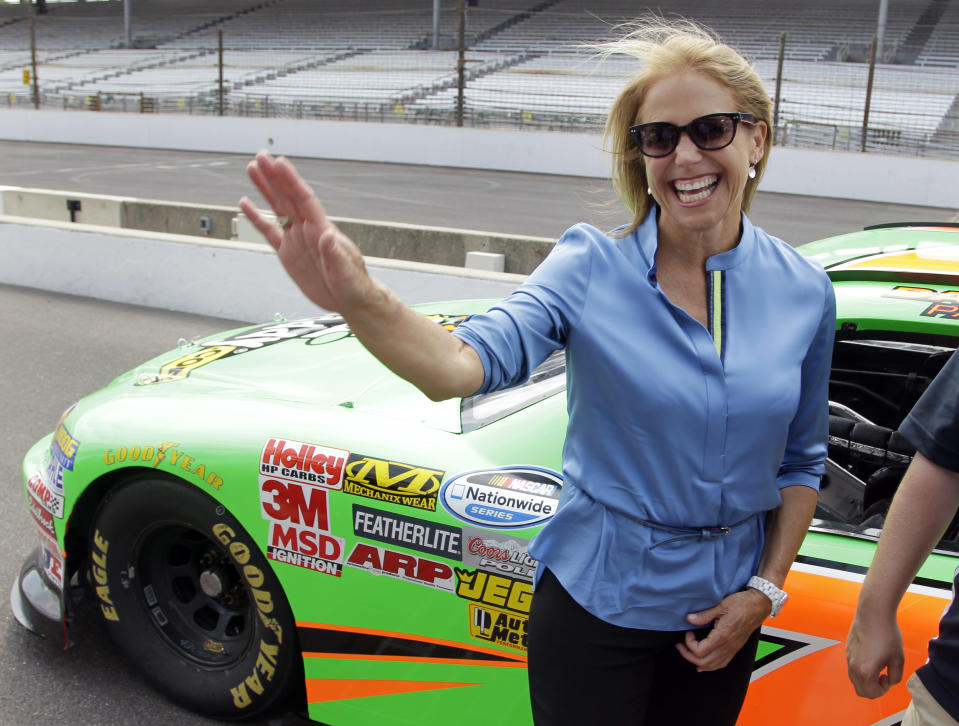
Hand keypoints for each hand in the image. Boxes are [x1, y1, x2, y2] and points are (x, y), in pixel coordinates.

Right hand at [239, 151, 376, 312]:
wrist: (350, 299)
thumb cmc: (353, 285)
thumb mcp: (345, 272)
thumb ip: (335, 254)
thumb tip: (328, 236)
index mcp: (321, 231)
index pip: (304, 200)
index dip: (291, 181)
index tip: (280, 163)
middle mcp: (308, 230)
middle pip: (288, 197)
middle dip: (275, 177)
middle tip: (262, 156)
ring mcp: (297, 239)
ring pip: (277, 208)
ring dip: (265, 189)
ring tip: (253, 169)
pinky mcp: (288, 253)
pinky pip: (269, 231)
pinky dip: (257, 217)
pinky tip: (246, 204)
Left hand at [677, 589, 769, 670]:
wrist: (758, 606)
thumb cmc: (742, 604)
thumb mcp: (721, 605)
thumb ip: (704, 615)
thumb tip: (690, 619)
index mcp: (722, 636)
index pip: (700, 651)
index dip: (689, 644)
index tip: (688, 632)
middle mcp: (728, 646)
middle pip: (703, 662)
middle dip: (688, 655)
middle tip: (681, 645)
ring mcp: (732, 649)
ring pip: (712, 666)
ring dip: (698, 662)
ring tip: (688, 653)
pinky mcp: (735, 649)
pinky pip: (721, 664)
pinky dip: (710, 666)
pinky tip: (704, 664)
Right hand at [846, 611, 903, 698]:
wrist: (873, 613)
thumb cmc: (886, 633)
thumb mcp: (898, 659)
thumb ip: (895, 676)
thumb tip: (889, 680)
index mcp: (865, 671)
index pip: (872, 693)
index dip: (883, 690)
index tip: (888, 678)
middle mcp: (853, 666)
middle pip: (860, 690)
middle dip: (873, 688)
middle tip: (883, 677)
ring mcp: (848, 657)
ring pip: (854, 679)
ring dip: (866, 679)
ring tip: (878, 667)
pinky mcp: (847, 649)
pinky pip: (852, 666)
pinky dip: (861, 669)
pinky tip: (872, 656)